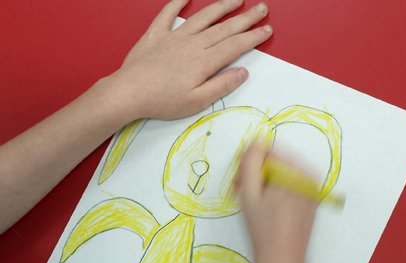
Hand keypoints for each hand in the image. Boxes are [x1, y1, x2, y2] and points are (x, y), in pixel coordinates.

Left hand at [106, 0, 271, 120]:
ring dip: (221, 7)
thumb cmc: (163, 101)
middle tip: (262, 8)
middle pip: (224, 28)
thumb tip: (242, 72)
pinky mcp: (155, 35)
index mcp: (204, 61)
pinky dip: (176, 3)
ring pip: (202, 17)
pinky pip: (167, 14)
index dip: (253, 37)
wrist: (129, 93)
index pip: (235, 45)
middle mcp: (192, 44)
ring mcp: (174, 37)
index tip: (266, 29)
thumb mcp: (197, 101)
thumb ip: (221, 85)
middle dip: (245, 18)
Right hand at [237, 145, 316, 262]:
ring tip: (252, 202)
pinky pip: (289, 185)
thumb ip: (250, 161)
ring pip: (280, 174)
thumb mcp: (249, 191)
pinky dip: (275, 191)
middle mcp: (309, 177)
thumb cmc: (264, 229)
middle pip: (275, 162)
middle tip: (241, 191)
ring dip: (263, 182)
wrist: (282, 260)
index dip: (248, 164)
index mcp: (297, 172)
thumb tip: (254, 143)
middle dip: (255, 173)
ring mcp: (311, 189)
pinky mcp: (310, 200)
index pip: (267, 150)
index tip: (238, 182)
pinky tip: (265, 207)